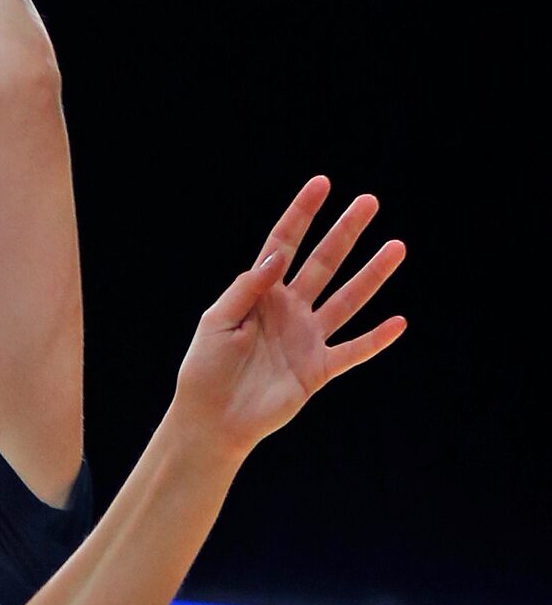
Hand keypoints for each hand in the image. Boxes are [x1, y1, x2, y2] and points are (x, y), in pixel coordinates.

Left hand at [174, 176, 406, 458]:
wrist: (211, 420)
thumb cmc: (204, 369)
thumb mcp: (215, 322)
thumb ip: (246, 288)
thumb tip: (274, 256)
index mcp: (261, 295)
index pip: (284, 245)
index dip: (302, 214)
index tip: (322, 184)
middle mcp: (290, 310)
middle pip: (323, 263)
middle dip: (345, 232)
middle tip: (369, 202)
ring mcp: (307, 338)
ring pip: (346, 300)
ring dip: (372, 275)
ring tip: (396, 247)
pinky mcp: (318, 369)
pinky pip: (352, 351)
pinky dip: (375, 339)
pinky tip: (399, 322)